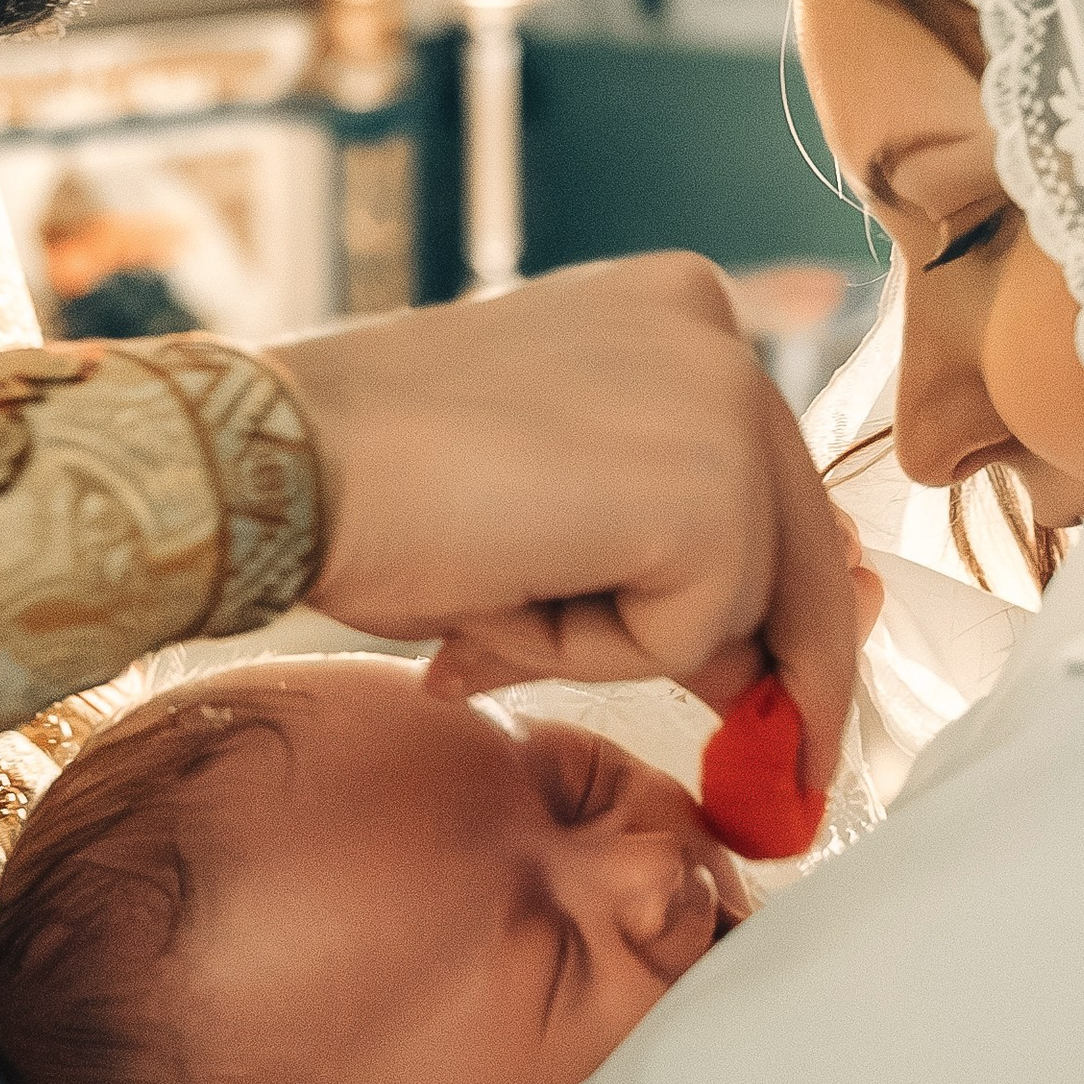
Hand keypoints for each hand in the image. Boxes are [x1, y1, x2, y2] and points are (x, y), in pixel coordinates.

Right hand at [268, 256, 857, 795]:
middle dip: (789, 668)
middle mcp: (718, 336)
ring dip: (621, 645)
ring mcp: (724, 403)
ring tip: (494, 591)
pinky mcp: (712, 489)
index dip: (777, 601)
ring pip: (742, 602)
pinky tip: (503, 589)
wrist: (280, 461)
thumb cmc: (368, 479)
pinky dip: (595, 654)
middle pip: (803, 543)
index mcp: (675, 312)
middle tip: (793, 770)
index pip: (769, 481)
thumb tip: (750, 674)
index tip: (788, 691)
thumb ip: (651, 553)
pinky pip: (695, 639)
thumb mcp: (546, 507)